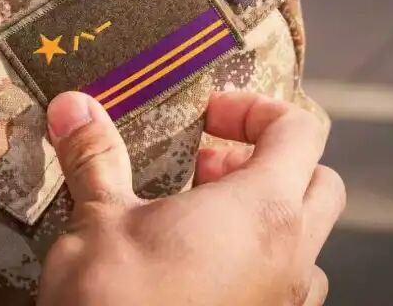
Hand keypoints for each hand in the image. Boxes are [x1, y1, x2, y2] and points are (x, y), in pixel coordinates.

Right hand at [38, 91, 344, 305]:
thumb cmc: (116, 301)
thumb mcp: (98, 220)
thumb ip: (95, 156)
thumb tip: (72, 106)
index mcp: (263, 211)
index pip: (298, 131)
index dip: (255, 110)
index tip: (207, 117)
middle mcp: (292, 256)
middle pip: (320, 182)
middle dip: (269, 162)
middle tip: (207, 165)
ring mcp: (286, 302)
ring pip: (308, 242)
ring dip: (267, 218)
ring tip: (202, 221)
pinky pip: (287, 288)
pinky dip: (258, 264)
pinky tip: (201, 271)